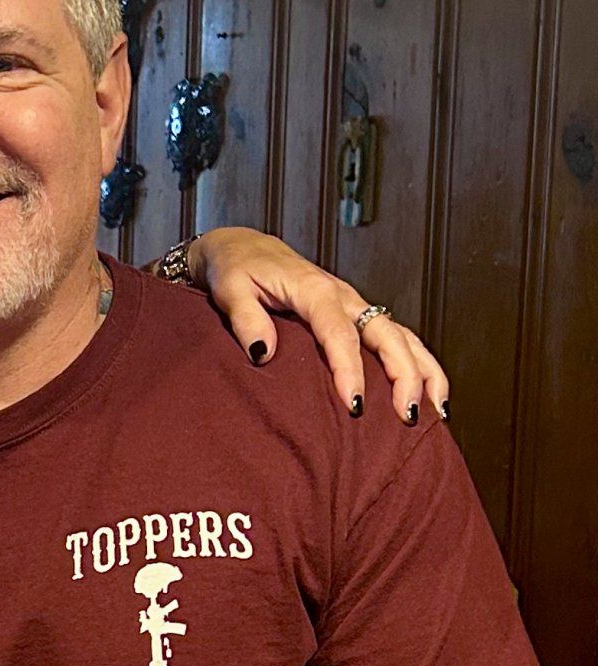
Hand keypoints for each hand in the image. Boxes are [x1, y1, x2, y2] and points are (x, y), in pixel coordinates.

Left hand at [184, 228, 447, 422]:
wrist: (245, 248)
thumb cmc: (236, 270)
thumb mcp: (230, 290)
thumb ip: (246, 319)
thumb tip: (261, 352)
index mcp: (315, 291)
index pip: (340, 335)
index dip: (351, 371)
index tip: (356, 405)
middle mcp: (345, 297)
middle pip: (388, 335)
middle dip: (404, 375)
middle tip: (406, 417)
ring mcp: (357, 306)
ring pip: (404, 336)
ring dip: (423, 372)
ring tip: (436, 413)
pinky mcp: (359, 315)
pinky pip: (399, 338)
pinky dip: (420, 364)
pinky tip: (431, 395)